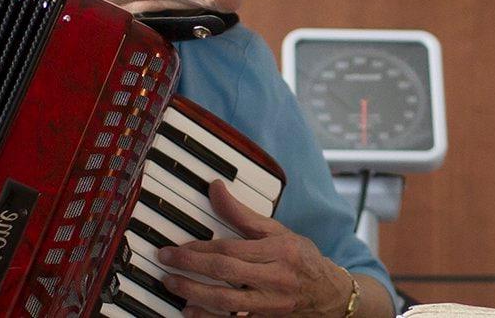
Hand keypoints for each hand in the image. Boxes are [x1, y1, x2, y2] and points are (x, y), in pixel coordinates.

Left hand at [158, 180, 352, 316]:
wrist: (328, 294)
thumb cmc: (301, 259)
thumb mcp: (278, 232)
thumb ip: (242, 214)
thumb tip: (215, 189)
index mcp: (279, 251)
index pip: (232, 248)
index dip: (200, 248)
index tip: (178, 247)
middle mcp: (276, 278)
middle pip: (226, 273)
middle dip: (190, 266)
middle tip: (166, 261)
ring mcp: (271, 304)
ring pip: (227, 302)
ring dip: (194, 293)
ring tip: (172, 284)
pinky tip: (189, 311)